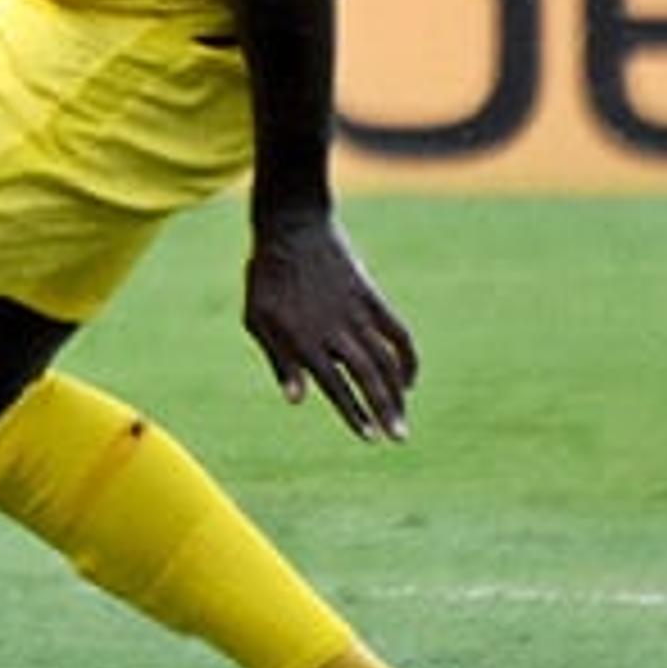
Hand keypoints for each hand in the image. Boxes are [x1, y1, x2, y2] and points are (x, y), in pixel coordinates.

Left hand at [241, 214, 418, 440]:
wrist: (292, 229)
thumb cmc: (267, 277)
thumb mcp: (258, 319)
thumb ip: (279, 360)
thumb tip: (296, 400)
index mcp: (303, 338)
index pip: (334, 385)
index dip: (353, 413)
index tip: (368, 437)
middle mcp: (334, 330)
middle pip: (367, 377)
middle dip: (385, 410)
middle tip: (398, 438)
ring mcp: (356, 314)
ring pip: (385, 360)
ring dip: (397, 392)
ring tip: (403, 420)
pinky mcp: (371, 298)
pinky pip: (397, 333)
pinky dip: (407, 358)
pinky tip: (409, 379)